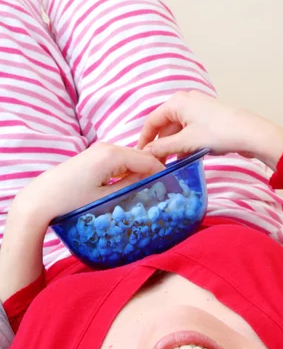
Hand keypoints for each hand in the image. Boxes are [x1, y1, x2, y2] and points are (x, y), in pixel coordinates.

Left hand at [14, 142, 164, 224]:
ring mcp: (98, 151)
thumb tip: (150, 184)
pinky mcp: (92, 158)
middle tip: (164, 192)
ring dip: (139, 173)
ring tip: (149, 192)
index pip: (148, 159)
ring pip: (129, 160)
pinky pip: (118, 163)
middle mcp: (106, 147)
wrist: (41, 200)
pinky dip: (127, 173)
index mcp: (112, 155)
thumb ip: (130, 188)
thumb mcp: (106, 198)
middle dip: (153, 173)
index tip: (174, 188)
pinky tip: (129, 188)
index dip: (163, 173)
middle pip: (140, 157)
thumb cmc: (72, 201)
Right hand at [138, 91, 282, 169]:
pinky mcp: (209, 119)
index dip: (144, 140)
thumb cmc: (218, 133)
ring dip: (173, 148)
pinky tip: (186, 160)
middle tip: (156, 164)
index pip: (152, 121)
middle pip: (165, 126)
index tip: (140, 156)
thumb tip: (145, 153)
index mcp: (177, 102)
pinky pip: (190, 132)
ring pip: (178, 130)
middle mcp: (186, 102)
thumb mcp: (186, 143)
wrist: (250, 133)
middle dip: (160, 145)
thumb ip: (163, 148)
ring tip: (170, 166)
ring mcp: (199, 110)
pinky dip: (186, 145)